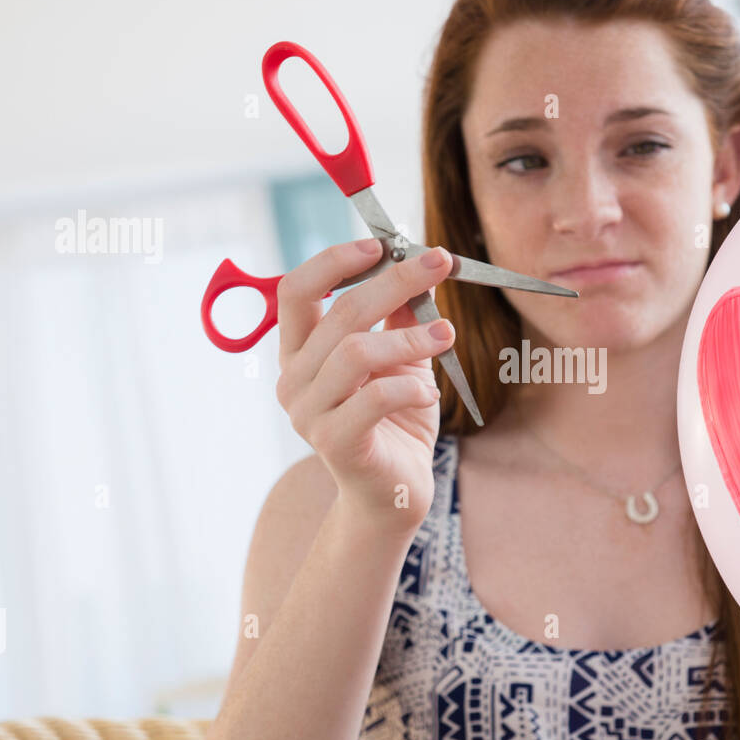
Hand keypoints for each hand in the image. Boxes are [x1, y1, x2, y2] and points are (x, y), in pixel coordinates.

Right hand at [274, 239, 457, 528]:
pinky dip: (410, 388)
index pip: (295, 290)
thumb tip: (420, 265)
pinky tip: (429, 395)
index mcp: (299, 352)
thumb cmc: (395, 422)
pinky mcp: (334, 443)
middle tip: (439, 262)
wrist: (394, 494)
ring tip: (446, 335)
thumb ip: (402, 318)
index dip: (334, 261)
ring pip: (355, 353)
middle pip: (338, 312)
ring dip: (408, 337)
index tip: (381, 245)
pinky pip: (374, 398)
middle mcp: (294, 379)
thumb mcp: (402, 360)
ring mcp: (308, 413)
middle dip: (394, 281)